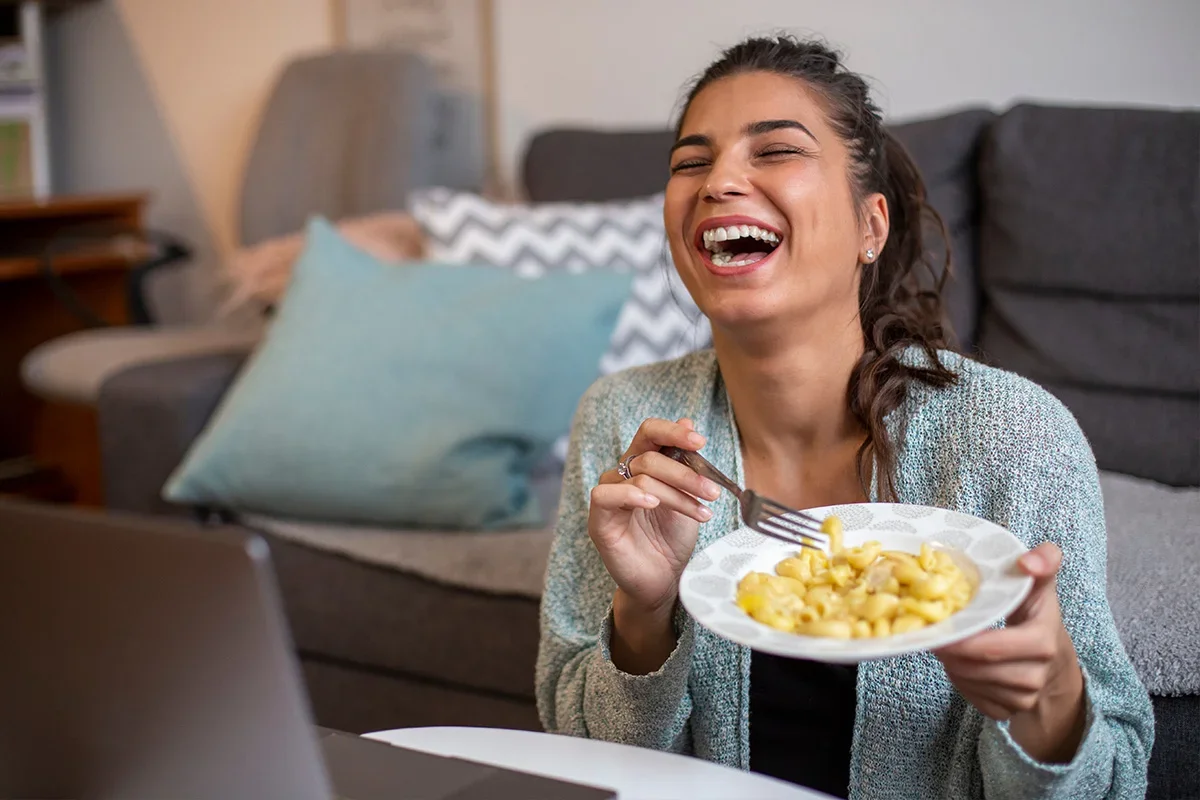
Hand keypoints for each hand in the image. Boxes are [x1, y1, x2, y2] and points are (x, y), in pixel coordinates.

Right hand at [589, 417, 720, 616]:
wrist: (664, 581)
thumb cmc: (673, 539)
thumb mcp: (689, 497)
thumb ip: (686, 462)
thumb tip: (689, 422)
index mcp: (644, 464)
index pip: (650, 432)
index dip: (673, 431)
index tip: (699, 442)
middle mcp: (623, 475)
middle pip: (650, 456)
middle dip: (686, 473)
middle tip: (711, 491)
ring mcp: (610, 496)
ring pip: (639, 476)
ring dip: (676, 492)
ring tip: (700, 512)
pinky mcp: (599, 519)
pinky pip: (605, 495)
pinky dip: (631, 495)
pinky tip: (652, 504)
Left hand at [935, 542, 1087, 762]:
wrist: (1051, 657)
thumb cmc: (1036, 612)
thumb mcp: (1040, 584)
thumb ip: (1043, 562)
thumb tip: (1028, 561)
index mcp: (1042, 640)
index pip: (994, 646)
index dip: (961, 639)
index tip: (938, 624)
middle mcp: (1036, 674)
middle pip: (977, 667)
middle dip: (949, 650)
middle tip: (932, 632)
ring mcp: (1023, 698)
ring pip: (971, 683)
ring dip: (951, 663)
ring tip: (946, 642)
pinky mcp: (1008, 711)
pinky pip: (972, 699)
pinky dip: (959, 681)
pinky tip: (959, 663)